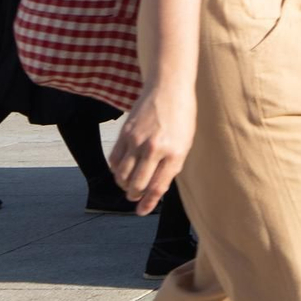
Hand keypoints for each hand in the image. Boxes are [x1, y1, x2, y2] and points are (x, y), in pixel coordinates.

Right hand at [108, 83, 195, 214]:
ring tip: (129, 184)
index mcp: (175, 153)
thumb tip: (157, 189)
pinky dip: (116, 170)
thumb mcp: (186, 142)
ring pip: (122, 176)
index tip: (141, 211)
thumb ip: (172, 165)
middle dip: (134, 195)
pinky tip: (122, 170)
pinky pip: (114, 161)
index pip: (158, 187)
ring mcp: (137, 141)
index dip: (148, 204)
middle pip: (137, 185)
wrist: (168, 88)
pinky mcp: (124, 134)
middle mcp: (154, 148)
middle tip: (135, 196)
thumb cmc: (182, 116)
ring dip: (123, 185)